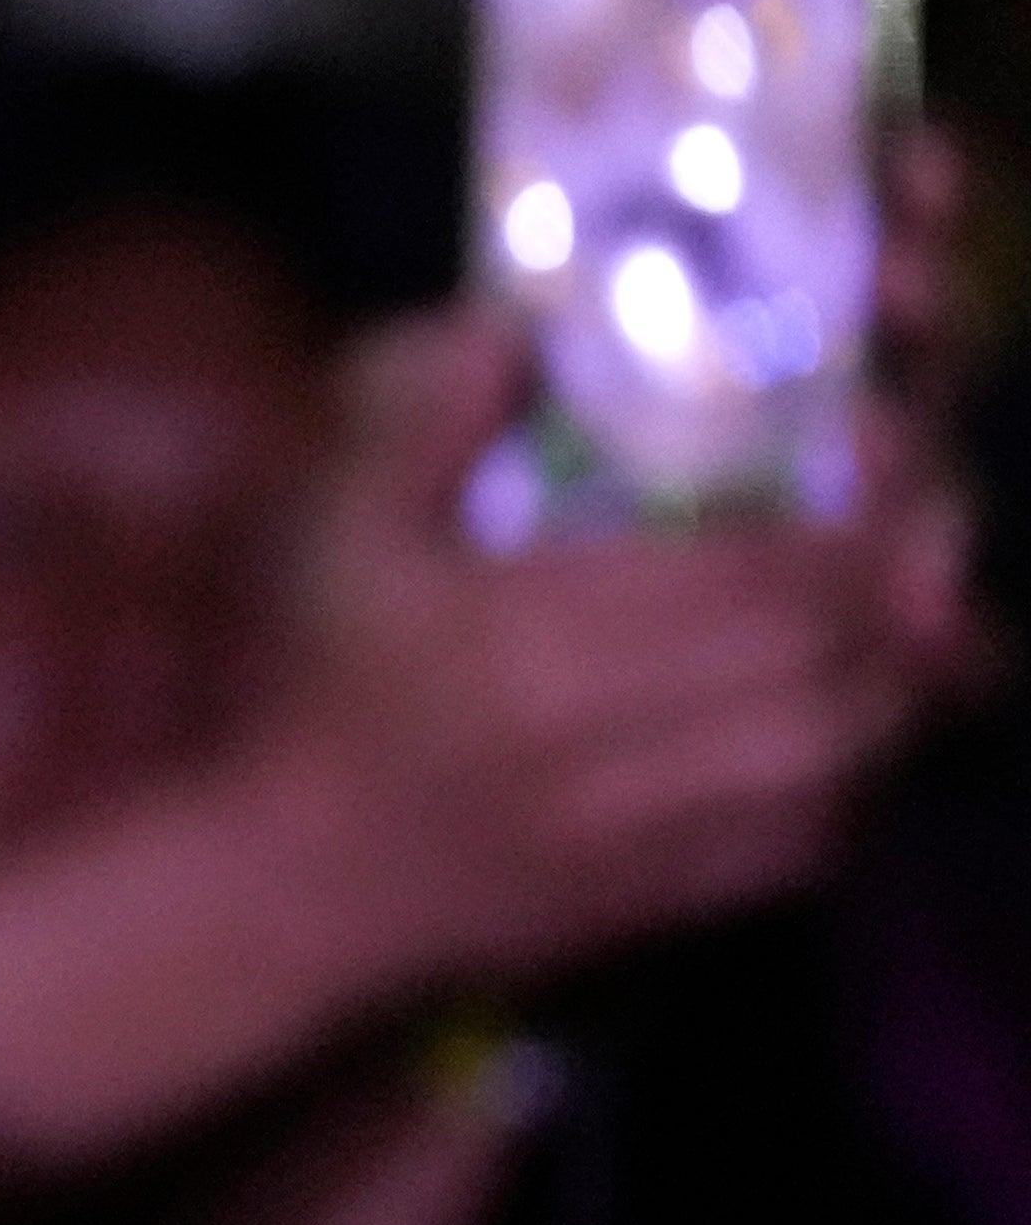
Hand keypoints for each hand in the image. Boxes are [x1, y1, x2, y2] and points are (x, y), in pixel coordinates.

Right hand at [247, 303, 965, 990]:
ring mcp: (652, 831)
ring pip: (842, 755)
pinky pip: (812, 840)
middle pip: (827, 662)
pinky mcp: (669, 896)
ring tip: (915, 624)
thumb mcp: (341, 545)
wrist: (297, 883)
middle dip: (899, 593)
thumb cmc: (319, 697)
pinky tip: (853, 731)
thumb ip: (423, 432)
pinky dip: (860, 781)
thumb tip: (506, 328)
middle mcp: (614, 738)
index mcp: (537, 639)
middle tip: (929, 532)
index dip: (849, 517)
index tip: (880, 454)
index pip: (756, 575)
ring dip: (900, 685)